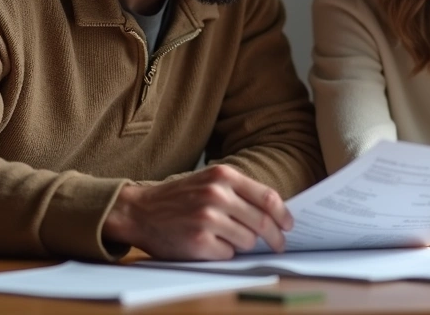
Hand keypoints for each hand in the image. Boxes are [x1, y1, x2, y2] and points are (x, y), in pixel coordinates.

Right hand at [101, 164, 292, 259]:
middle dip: (275, 237)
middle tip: (279, 245)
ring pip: (248, 241)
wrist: (139, 211)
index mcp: (223, 176)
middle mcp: (217, 195)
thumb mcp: (209, 181)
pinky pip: (228, 254)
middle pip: (263, 222)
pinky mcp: (198, 241)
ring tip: (227, 238)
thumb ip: (239, 192)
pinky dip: (224, 253)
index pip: (267, 197)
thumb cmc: (179, 198)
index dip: (284, 214)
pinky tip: (210, 245)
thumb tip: (275, 214)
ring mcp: (207, 219)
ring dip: (244, 244)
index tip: (290, 225)